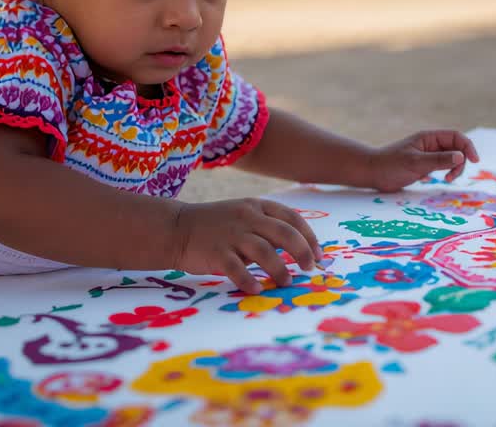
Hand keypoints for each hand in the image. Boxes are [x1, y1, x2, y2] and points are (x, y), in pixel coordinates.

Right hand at [171, 198, 321, 294]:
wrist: (176, 228)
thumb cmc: (215, 225)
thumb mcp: (243, 216)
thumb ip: (266, 228)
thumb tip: (296, 250)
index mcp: (257, 206)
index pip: (292, 218)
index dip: (309, 237)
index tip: (319, 255)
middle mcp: (247, 217)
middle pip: (285, 233)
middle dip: (303, 252)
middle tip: (310, 268)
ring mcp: (232, 234)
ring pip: (266, 252)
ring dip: (281, 270)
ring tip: (287, 282)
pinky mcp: (217, 253)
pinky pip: (238, 269)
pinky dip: (250, 281)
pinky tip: (258, 289)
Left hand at [362, 130, 480, 192]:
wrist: (372, 173)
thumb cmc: (391, 165)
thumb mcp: (416, 163)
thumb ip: (439, 160)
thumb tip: (461, 157)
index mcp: (429, 137)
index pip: (456, 137)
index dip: (468, 147)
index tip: (474, 161)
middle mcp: (430, 144)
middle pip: (456, 148)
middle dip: (460, 161)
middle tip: (451, 177)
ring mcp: (427, 155)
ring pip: (451, 158)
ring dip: (454, 168)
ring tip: (446, 180)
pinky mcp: (424, 166)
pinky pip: (442, 166)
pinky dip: (446, 172)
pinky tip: (438, 180)